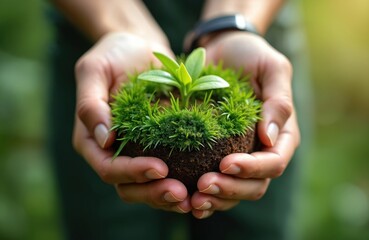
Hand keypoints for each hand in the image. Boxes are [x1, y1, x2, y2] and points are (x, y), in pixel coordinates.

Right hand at [72, 32, 191, 212]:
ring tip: (193, 197)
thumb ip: (90, 104)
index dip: (132, 172)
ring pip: (149, 187)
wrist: (141, 48)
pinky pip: (169, 172)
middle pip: (129, 186)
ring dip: (169, 196)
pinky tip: (202, 183)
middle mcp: (113, 152)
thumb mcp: (94, 70)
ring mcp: (137, 152)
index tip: (160, 168)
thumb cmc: (114, 54)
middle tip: (181, 193)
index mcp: (93, 140)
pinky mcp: (159, 147)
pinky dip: (183, 182)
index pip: (108, 168)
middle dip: (153, 193)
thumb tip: (104, 140)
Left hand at [190, 32, 299, 218]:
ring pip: (235, 191)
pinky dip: (203, 195)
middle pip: (255, 185)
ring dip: (216, 199)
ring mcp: (239, 156)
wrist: (224, 49)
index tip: (226, 164)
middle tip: (203, 186)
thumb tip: (270, 138)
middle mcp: (261, 151)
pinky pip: (215, 182)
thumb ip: (278, 101)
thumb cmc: (250, 55)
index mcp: (280, 135)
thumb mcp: (272, 68)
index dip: (252, 169)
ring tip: (192, 200)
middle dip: (231, 189)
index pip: (273, 162)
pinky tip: (186, 200)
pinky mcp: (216, 155)